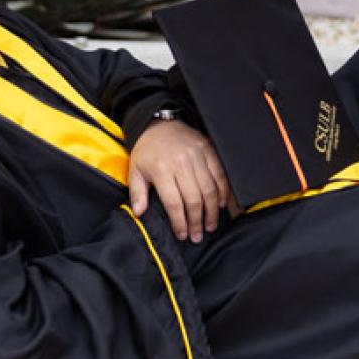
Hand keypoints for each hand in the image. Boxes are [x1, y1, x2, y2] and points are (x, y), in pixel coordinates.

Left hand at [128, 119, 235, 242]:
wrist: (158, 123)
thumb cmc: (146, 150)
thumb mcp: (135, 170)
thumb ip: (137, 193)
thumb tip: (140, 213)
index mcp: (161, 170)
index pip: (174, 203)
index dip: (180, 222)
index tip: (183, 235)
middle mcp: (181, 163)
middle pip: (194, 199)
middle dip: (197, 221)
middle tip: (198, 235)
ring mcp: (197, 155)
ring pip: (209, 189)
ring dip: (212, 210)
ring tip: (210, 225)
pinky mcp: (208, 149)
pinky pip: (219, 173)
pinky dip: (223, 190)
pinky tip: (222, 204)